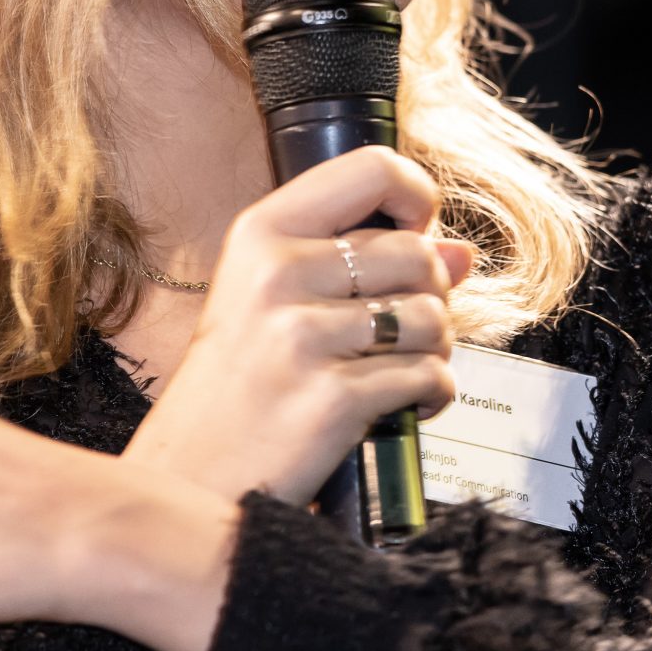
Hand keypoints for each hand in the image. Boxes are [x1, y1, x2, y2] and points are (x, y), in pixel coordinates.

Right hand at [120, 145, 476, 507]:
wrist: (190, 481)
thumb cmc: (238, 386)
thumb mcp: (274, 302)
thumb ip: (367, 264)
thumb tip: (461, 252)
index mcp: (260, 233)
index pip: (373, 168)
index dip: (416, 197)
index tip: (416, 233)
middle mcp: (278, 275)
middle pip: (419, 255)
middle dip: (431, 298)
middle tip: (396, 334)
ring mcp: (303, 337)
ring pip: (434, 319)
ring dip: (433, 351)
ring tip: (395, 372)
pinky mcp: (333, 398)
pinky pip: (430, 377)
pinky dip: (431, 397)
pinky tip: (397, 409)